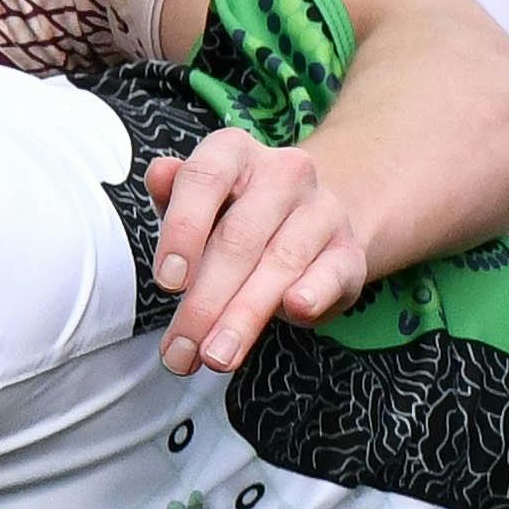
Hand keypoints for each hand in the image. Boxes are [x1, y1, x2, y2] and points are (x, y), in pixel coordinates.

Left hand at [142, 128, 371, 372]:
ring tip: (216, 356)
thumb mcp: (197, 205)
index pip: (204, 179)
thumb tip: (160, 174)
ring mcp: (322, 210)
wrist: (309, 221)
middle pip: (239, 238)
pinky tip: (295, 311)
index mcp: (235, 152)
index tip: (167, 283)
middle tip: (181, 350)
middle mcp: (284, 173)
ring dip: (244, 317)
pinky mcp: (349, 251)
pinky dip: (314, 293)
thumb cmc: (236, 216)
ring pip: (280, 263)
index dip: (182, 231)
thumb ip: (171, 195)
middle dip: (205, 302)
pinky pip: (332, 273)